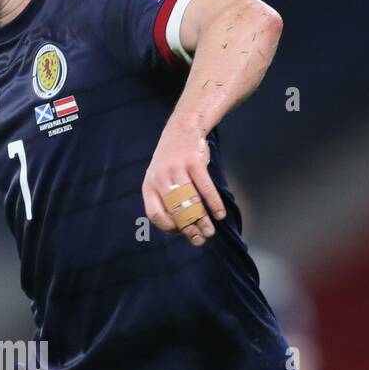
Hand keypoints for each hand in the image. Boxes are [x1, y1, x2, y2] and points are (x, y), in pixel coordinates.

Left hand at [142, 124, 225, 247]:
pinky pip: (206, 189)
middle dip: (189, 229)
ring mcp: (177, 170)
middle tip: (200, 240)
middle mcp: (160, 179)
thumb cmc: (171, 161)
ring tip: (210, 231)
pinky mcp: (194, 163)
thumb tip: (179, 229)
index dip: (168, 227)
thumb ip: (164, 199)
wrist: (182, 129)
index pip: (155, 214)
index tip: (181, 232)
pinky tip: (219, 215)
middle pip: (175, 211)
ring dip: (202, 221)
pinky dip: (214, 204)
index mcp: (149, 186)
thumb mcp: (158, 178)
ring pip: (191, 202)